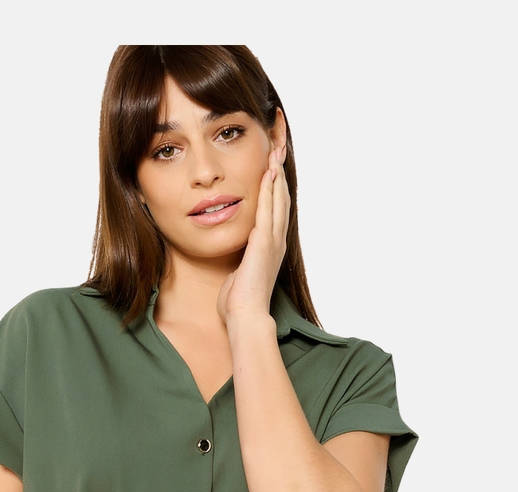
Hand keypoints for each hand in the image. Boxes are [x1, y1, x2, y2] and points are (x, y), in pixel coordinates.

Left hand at [218, 140, 289, 326]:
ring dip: (277, 175)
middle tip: (278, 149)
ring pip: (278, 200)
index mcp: (270, 248)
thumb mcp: (239, 275)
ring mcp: (272, 241)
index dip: (275, 187)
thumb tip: (236, 262)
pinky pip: (267, 210)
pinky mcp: (264, 243)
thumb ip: (240, 262)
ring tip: (275, 151)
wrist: (246, 317)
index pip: (275, 210)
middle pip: (281, 199)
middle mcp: (276, 241)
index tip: (272, 167)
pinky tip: (268, 172)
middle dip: (279, 173)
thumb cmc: (239, 302)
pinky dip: (269, 189)